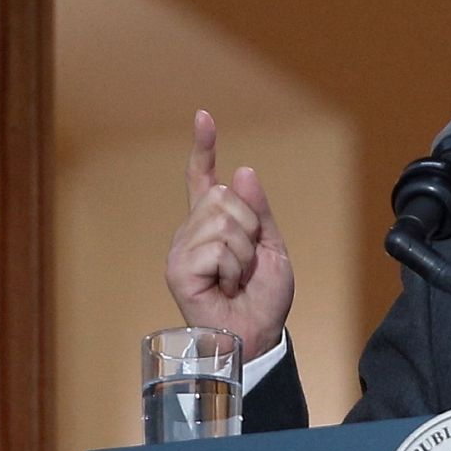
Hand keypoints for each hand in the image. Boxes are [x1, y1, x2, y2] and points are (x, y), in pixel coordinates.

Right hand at [164, 109, 294, 361]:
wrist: (258, 333)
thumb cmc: (263, 297)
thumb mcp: (272, 246)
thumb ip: (258, 211)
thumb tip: (242, 171)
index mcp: (213, 224)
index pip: (204, 178)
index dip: (204, 148)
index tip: (204, 117)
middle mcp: (192, 232)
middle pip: (223, 197)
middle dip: (249, 227)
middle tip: (248, 263)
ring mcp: (182, 250)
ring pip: (222, 220)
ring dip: (244, 252)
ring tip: (237, 278)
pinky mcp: (178, 269)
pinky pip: (217, 246)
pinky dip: (234, 267)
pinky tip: (226, 287)